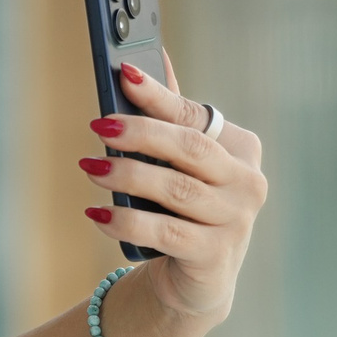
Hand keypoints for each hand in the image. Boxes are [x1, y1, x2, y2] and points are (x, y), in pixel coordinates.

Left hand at [81, 55, 266, 321]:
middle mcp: (247, 182)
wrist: (198, 279)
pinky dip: (127, 222)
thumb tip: (147, 56)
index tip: (124, 74)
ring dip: (128, 176)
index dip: (158, 95)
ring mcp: (236, 221)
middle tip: (98, 126)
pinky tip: (97, 215)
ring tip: (89, 168)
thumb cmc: (186, 209)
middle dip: (141, 134)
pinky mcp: (215, 256)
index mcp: (241, 148)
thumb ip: (170, 116)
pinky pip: (165, 233)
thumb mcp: (182, 164)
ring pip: (176, 191)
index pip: (194, 116)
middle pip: (189, 149)